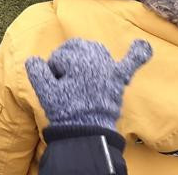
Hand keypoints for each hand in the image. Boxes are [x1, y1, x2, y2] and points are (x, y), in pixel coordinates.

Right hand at [26, 38, 151, 130]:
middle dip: (65, 59)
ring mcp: (109, 68)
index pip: (60, 55)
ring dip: (85, 54)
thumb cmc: (65, 111)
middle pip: (75, 47)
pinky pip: (131, 63)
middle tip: (63, 80)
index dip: (53, 70)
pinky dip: (137, 54)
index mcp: (77, 60)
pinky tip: (143, 45)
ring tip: (78, 69)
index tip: (55, 85)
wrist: (88, 132)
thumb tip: (34, 60)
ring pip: (94, 49)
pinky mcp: (118, 80)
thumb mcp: (43, 90)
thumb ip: (36, 69)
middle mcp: (96, 59)